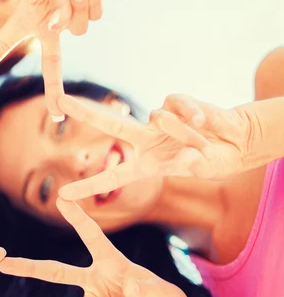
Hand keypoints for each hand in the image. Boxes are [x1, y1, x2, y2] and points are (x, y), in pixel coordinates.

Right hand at [0, 199, 206, 296]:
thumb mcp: (165, 295)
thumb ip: (147, 290)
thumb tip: (127, 286)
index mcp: (111, 262)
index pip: (91, 236)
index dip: (76, 217)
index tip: (62, 198)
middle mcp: (96, 279)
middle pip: (56, 272)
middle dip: (28, 267)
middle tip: (3, 263)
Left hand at [57, 94, 253, 200]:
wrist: (237, 139)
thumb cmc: (216, 160)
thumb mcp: (203, 168)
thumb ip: (191, 162)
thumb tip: (176, 144)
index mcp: (147, 164)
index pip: (113, 177)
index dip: (88, 187)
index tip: (62, 196)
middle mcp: (146, 140)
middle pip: (111, 125)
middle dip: (85, 112)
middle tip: (60, 100)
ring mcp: (159, 121)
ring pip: (160, 118)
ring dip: (184, 131)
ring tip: (203, 140)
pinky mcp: (174, 103)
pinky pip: (175, 104)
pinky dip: (191, 113)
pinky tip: (204, 121)